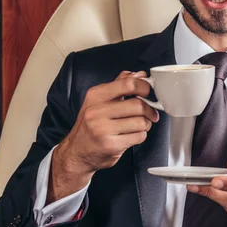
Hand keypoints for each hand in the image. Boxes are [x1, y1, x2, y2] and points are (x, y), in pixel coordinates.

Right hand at [48, 70, 157, 202]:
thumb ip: (120, 85)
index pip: (128, 84)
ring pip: (141, 122)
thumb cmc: (91, 125)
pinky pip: (139, 136)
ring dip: (145, 124)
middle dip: (149, 110)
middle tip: (149, 114)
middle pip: (138, 105)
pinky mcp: (110, 145)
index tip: (147, 92)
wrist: (76, 152)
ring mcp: (102, 129)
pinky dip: (140, 136)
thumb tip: (139, 74)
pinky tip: (131, 136)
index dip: (144, 87)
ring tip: (137, 126)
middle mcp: (96, 111)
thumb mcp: (99, 101)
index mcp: (96, 95)